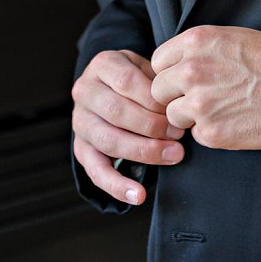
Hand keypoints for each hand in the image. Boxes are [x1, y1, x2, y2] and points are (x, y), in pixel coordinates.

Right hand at [72, 49, 186, 204]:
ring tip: (173, 155)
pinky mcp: (81, 148)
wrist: (112, 88)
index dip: (153, 99)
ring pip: (108, 139)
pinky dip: (116, 185)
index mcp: (102, 65)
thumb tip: (180, 107)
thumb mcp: (148, 68)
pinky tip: (137, 195)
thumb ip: (159, 82)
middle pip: (116, 111)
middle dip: (152, 126)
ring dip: (143, 151)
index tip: (178, 111)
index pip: (126, 81)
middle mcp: (85, 91)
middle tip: (179, 135)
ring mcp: (80, 121)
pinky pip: (95, 170)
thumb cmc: (139, 80)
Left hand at [149, 25, 260, 150]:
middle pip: (158, 90)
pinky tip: (231, 122)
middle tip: (198, 99)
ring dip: (189, 116)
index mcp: (195, 42)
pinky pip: (195, 135)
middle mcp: (191, 70)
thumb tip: (171, 67)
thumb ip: (194, 50)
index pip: (158, 62)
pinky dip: (209, 132)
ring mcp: (200, 103)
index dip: (169, 74)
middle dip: (174, 96)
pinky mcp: (211, 132)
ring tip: (218, 111)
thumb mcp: (227, 38)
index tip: (183, 81)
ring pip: (172, 115)